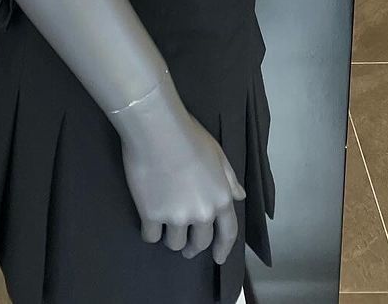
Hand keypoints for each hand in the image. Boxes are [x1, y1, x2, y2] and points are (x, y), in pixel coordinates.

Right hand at [110, 72, 245, 263]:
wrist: (157, 129)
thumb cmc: (189, 135)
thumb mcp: (217, 153)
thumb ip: (228, 178)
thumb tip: (239, 196)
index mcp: (220, 198)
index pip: (228, 233)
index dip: (224, 248)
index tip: (218, 258)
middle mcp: (201, 213)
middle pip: (199, 242)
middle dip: (193, 247)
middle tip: (186, 246)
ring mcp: (176, 217)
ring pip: (174, 243)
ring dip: (171, 238)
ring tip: (165, 229)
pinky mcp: (151, 215)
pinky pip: (150, 236)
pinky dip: (150, 232)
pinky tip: (148, 224)